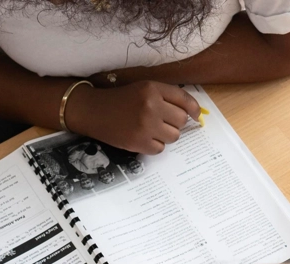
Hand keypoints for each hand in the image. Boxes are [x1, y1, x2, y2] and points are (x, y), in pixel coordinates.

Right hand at [67, 80, 200, 154]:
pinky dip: (154, 145)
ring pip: (174, 136)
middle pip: (181, 120)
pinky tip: (143, 137)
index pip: (184, 99)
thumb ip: (166, 96)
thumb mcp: (143, 88)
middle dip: (174, 122)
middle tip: (161, 121)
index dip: (193, 109)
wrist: (94, 111)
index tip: (195, 115)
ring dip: (166, 135)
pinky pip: (160, 148)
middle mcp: (151, 106)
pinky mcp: (138, 143)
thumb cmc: (121, 99)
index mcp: (153, 89)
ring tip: (151, 129)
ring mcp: (145, 126)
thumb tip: (191, 112)